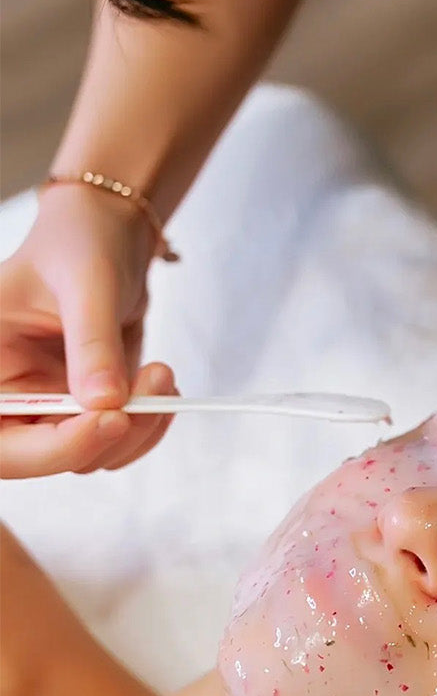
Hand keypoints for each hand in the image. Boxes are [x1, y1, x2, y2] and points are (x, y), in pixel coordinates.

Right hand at [0, 183, 176, 477]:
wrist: (109, 237)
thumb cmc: (80, 243)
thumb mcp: (87, 282)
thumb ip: (92, 342)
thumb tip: (106, 403)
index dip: (48, 447)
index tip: (109, 419)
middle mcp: (7, 393)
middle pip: (37, 458)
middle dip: (102, 439)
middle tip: (148, 400)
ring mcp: (44, 405)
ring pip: (85, 456)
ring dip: (135, 428)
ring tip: (161, 373)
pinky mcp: (82, 409)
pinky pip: (113, 444)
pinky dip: (146, 426)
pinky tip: (160, 385)